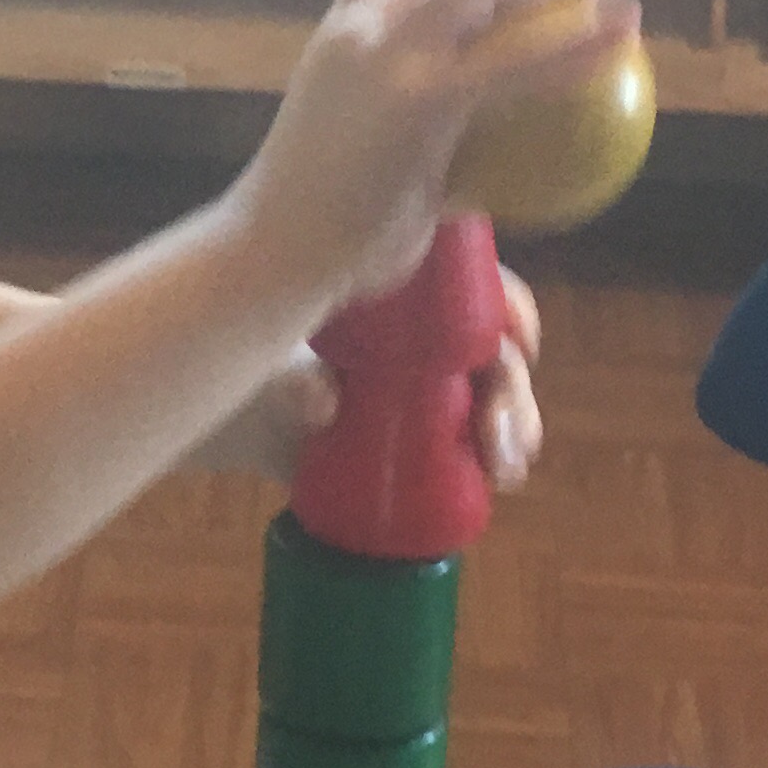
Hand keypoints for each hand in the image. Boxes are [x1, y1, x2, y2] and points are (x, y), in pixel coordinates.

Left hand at [193, 262, 544, 487]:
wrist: (250, 416)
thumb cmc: (265, 366)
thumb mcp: (277, 367)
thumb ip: (295, 383)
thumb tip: (323, 402)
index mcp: (409, 298)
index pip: (477, 288)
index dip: (510, 309)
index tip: (517, 340)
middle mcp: (432, 337)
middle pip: (494, 350)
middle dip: (511, 391)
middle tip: (497, 433)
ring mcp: (435, 386)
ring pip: (494, 394)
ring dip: (514, 427)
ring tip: (506, 469)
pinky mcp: (429, 432)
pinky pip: (475, 437)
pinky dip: (498, 456)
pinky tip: (505, 479)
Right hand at [228, 0, 634, 310]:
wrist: (275, 255)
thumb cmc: (317, 228)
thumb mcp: (362, 155)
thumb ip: (416, 132)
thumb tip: (481, 147)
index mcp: (339, 33)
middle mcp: (359, 27)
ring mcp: (386, 57)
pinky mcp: (419, 100)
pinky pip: (513, 63)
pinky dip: (574, 47)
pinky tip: (616, 45)